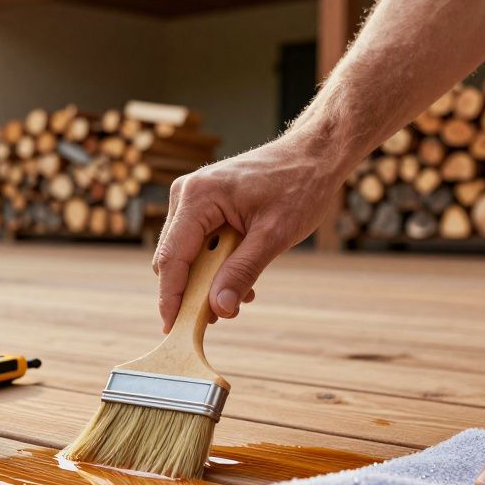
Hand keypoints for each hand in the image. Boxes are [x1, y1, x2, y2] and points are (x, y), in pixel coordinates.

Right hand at [151, 133, 339, 331]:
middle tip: (216, 318)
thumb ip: (243, 272)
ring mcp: (193, 198)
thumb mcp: (274, 235)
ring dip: (206, 280)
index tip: (173, 328)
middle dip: (191, 291)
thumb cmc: (298, 186)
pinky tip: (240, 279)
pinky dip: (214, 265)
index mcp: (198, 197)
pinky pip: (198, 243)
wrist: (313, 155)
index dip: (170, 297)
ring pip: (185, 253)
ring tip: (239, 298)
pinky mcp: (203, 203)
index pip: (172, 257)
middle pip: (173, 258)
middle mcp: (186, 194)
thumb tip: (219, 309)